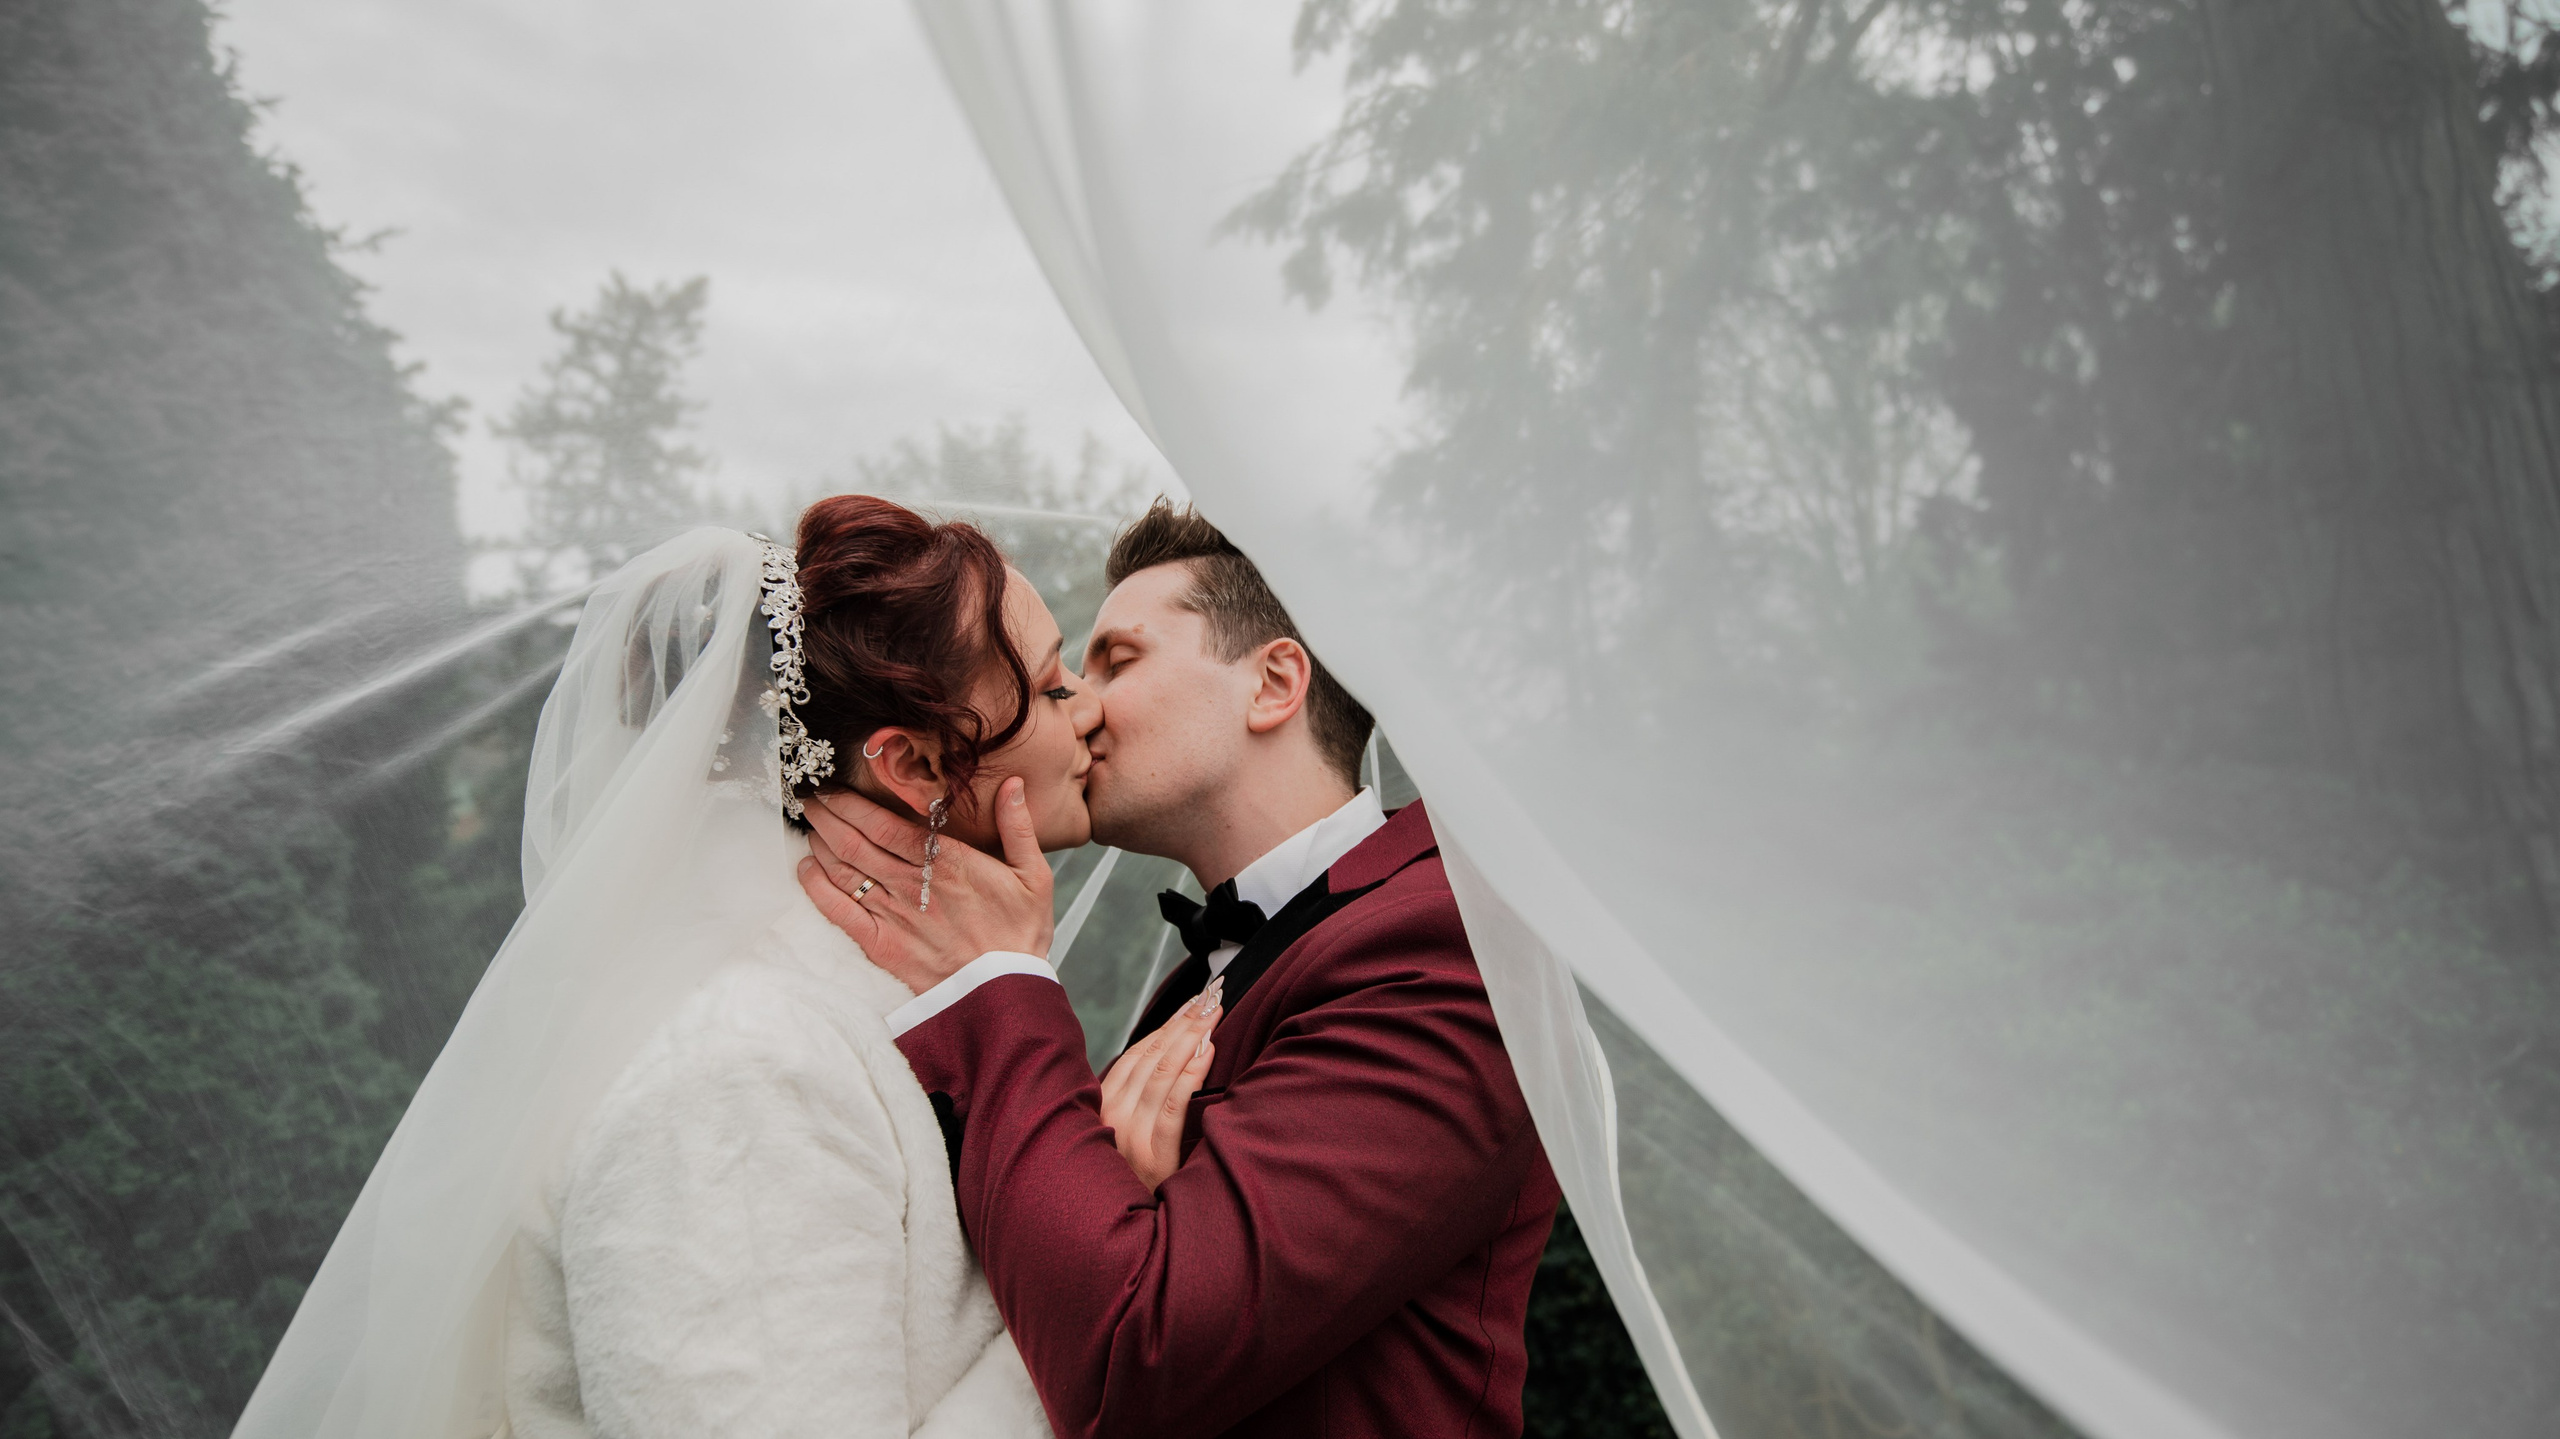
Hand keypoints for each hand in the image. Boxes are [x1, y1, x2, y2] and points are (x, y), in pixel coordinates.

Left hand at [796, 779, 1054, 994]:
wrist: (1005, 993)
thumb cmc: (1019, 934)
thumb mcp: (1033, 876)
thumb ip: (1018, 827)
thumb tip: (1014, 784)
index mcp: (945, 863)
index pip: (884, 824)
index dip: (852, 803)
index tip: (834, 787)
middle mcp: (912, 885)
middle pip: (855, 842)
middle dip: (827, 816)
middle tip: (810, 798)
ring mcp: (893, 916)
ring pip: (844, 871)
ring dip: (820, 844)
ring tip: (809, 825)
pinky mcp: (882, 945)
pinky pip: (839, 912)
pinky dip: (817, 888)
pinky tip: (806, 869)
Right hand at [1098, 975, 1222, 1189]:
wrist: (1124, 1235)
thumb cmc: (1133, 1182)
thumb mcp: (1124, 1139)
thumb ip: (1137, 1102)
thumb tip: (1171, 1058)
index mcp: (1100, 1110)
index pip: (1134, 1056)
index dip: (1165, 1026)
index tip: (1190, 1002)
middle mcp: (1110, 1120)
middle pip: (1149, 1058)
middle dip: (1182, 1022)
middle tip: (1210, 995)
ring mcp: (1130, 1139)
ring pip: (1161, 1074)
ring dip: (1189, 1036)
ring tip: (1213, 1012)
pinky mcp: (1153, 1158)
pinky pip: (1173, 1104)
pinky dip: (1190, 1072)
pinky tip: (1207, 1049)